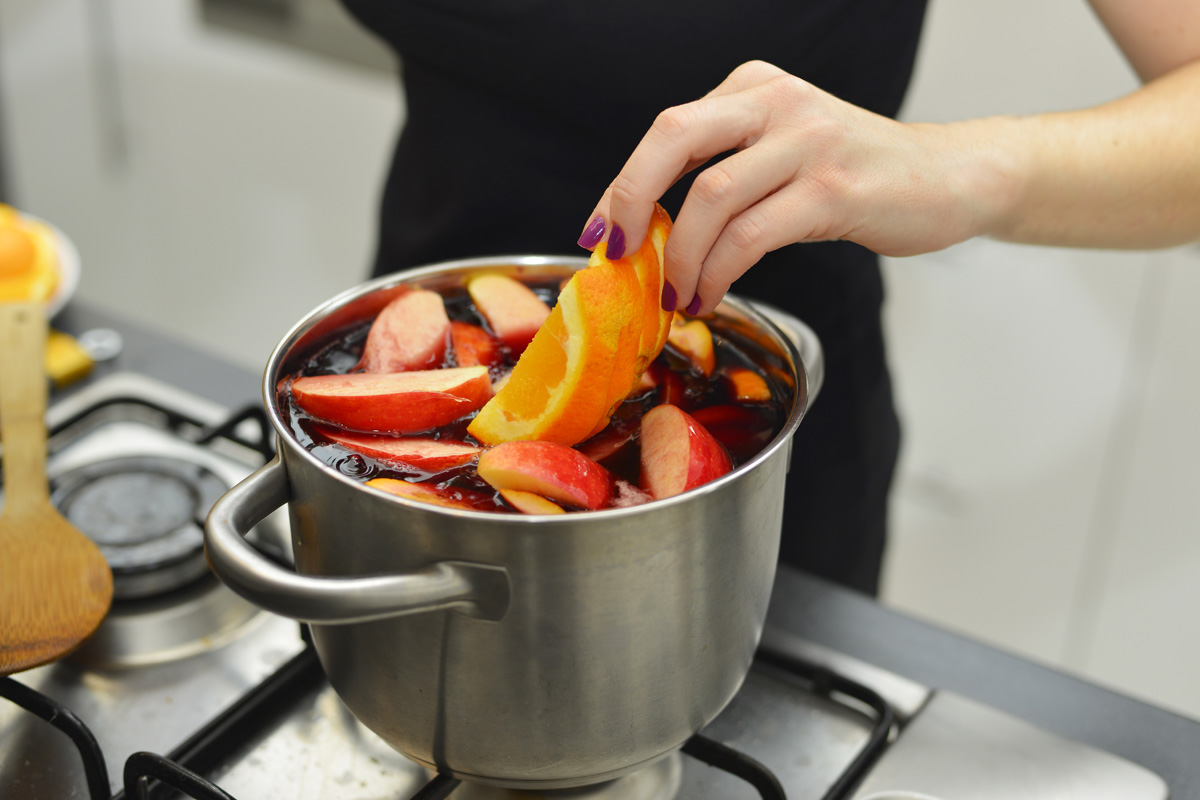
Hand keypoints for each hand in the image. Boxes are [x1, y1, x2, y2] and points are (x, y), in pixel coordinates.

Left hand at [580, 61, 1004, 314]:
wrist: (950, 177)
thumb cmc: (856, 173)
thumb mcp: (784, 149)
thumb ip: (725, 169)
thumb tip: (649, 231)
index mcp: (755, 88)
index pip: (667, 130)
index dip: (622, 185)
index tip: (599, 234)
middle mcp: (777, 102)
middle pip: (674, 138)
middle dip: (631, 200)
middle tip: (618, 256)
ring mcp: (808, 142)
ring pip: (712, 197)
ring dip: (681, 257)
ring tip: (676, 297)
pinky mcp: (834, 190)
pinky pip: (752, 236)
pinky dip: (719, 273)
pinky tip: (710, 295)